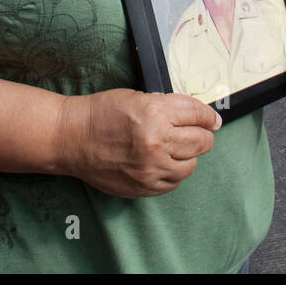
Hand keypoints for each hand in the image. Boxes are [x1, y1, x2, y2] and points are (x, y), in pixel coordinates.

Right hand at [58, 89, 220, 197]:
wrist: (72, 138)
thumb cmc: (102, 113)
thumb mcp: (137, 98)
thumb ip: (168, 106)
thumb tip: (199, 117)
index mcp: (156, 112)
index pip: (197, 114)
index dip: (208, 117)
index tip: (213, 121)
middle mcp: (157, 140)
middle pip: (201, 142)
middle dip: (204, 136)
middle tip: (199, 134)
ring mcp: (151, 167)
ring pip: (191, 165)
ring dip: (188, 156)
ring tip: (174, 149)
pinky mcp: (144, 186)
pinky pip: (174, 182)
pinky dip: (173, 172)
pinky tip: (163, 163)